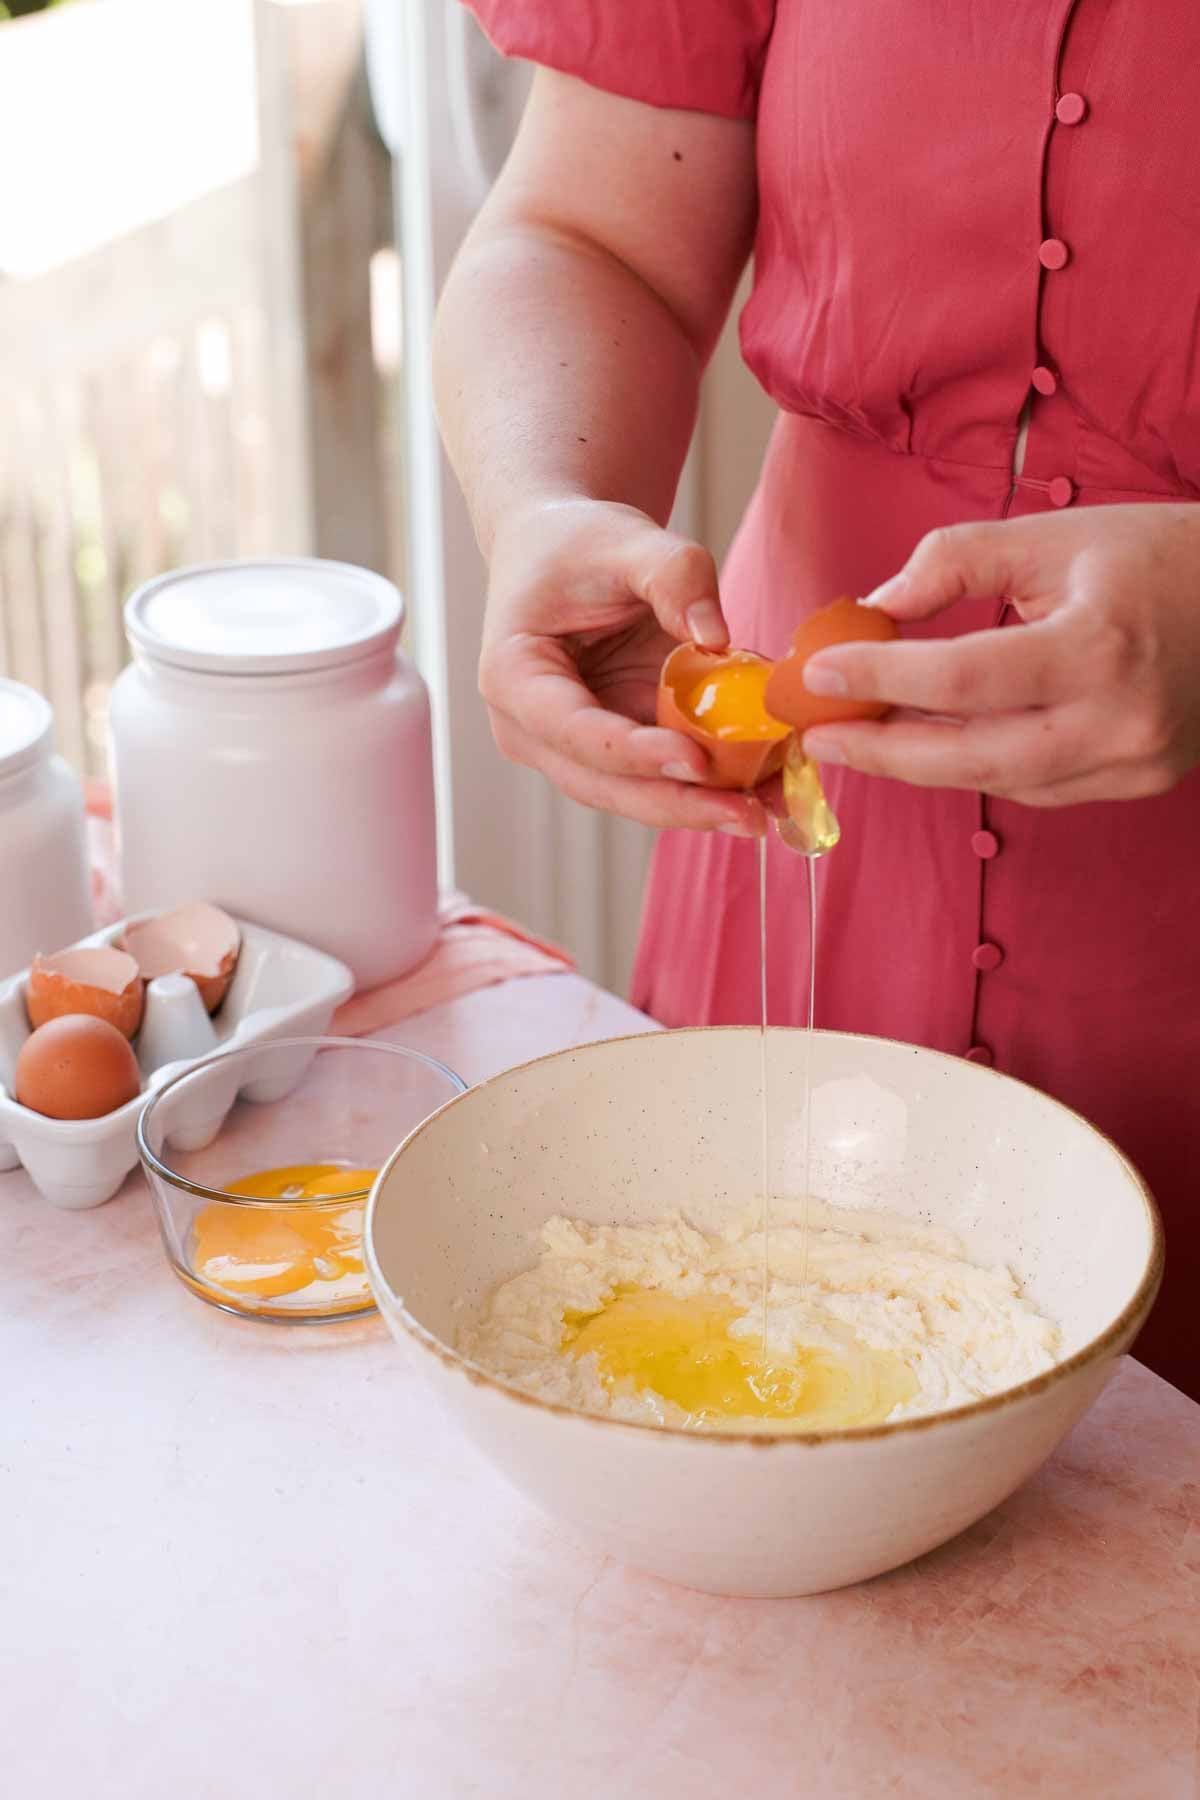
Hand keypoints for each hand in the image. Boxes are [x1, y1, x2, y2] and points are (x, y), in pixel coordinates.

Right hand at [479, 497, 767, 833]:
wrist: (561, 553)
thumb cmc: (578, 545)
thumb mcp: (626, 539)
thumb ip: (674, 575)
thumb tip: (716, 634)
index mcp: (513, 676)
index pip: (572, 729)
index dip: (633, 752)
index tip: (697, 760)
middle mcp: (532, 729)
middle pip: (602, 783)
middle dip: (677, 804)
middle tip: (748, 817)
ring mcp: (570, 749)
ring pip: (632, 796)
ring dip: (699, 807)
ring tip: (766, 811)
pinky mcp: (612, 752)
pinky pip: (659, 779)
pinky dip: (709, 788)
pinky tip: (763, 791)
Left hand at [799, 504, 1199, 805]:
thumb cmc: (1158, 556)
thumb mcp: (1053, 536)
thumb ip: (956, 563)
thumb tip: (875, 609)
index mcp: (1099, 650)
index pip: (963, 680)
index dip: (882, 677)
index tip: (820, 673)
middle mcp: (1118, 723)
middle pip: (970, 759)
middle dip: (882, 750)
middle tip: (817, 734)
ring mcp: (1132, 764)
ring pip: (997, 781)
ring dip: (920, 762)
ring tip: (860, 735)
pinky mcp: (1136, 782)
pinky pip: (1035, 785)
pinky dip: (977, 763)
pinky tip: (933, 741)